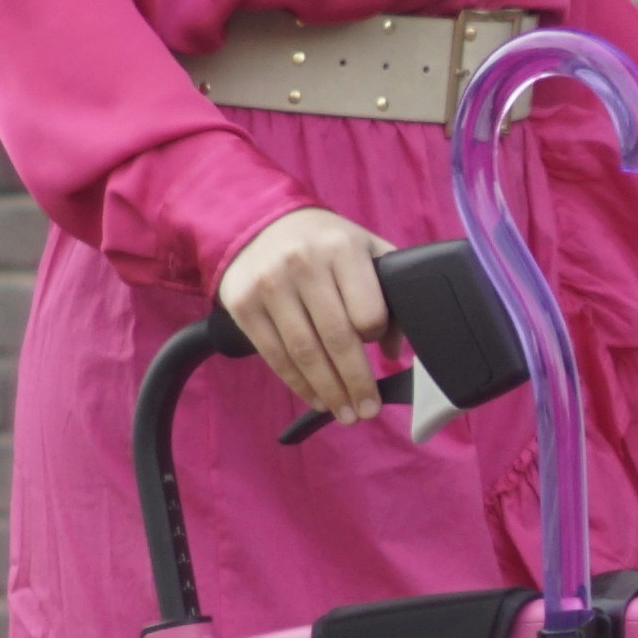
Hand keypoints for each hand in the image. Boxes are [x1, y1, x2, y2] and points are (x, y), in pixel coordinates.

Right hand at [219, 205, 396, 421]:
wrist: (260, 225)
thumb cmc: (324, 245)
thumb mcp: (364, 250)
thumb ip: (389, 291)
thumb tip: (395, 350)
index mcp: (342, 248)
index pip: (367, 311)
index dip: (376, 338)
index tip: (382, 354)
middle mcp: (303, 264)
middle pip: (336, 338)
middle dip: (355, 383)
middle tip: (368, 411)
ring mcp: (269, 284)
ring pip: (304, 352)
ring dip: (328, 391)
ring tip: (346, 413)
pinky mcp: (243, 304)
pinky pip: (274, 355)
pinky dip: (298, 383)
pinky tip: (316, 398)